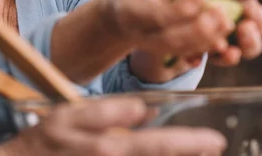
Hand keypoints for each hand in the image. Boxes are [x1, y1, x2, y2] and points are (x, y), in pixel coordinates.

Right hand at [0, 96, 226, 155]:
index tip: (217, 141)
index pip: (157, 144)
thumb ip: (107, 112)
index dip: (190, 143)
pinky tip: (156, 154)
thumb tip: (142, 110)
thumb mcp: (70, 115)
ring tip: (199, 153)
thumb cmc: (44, 141)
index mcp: (108, 148)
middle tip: (214, 148)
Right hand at [100, 0, 233, 77]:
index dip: (181, 9)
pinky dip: (204, 47)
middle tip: (222, 14)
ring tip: (227, 23)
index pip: (158, 15)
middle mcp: (140, 35)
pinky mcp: (164, 53)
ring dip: (206, 39)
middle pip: (170, 38)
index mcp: (130, 13)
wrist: (120, 19)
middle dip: (199, 29)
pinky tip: (222, 36)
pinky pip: (184, 54)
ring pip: (180, 49)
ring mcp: (152, 47)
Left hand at [179, 0, 261, 65]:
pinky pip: (201, 60)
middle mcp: (237, 35)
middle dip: (250, 41)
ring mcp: (219, 47)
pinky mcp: (197, 53)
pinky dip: (199, 57)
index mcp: (249, 16)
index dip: (258, 19)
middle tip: (243, 28)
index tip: (249, 11)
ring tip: (223, 47)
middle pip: (253, 47)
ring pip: (231, 58)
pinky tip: (196, 54)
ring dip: (230, 56)